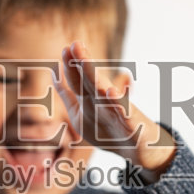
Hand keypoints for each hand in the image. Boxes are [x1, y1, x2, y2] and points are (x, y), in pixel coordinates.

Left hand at [54, 40, 175, 175]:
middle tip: (76, 44)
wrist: (140, 148)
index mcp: (90, 100)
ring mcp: (118, 111)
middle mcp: (104, 102)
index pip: (78, 80)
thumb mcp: (81, 113)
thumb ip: (67, 95)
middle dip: (82, 64)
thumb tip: (53, 73)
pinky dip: (118, 102)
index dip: (71, 66)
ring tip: (84, 62)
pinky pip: (124, 112)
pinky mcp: (132, 122)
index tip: (66, 48)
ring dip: (94, 77)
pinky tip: (111, 92)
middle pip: (91, 81)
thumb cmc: (110, 128)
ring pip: (104, 93)